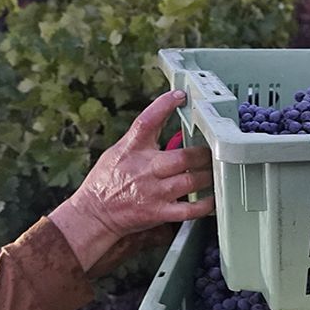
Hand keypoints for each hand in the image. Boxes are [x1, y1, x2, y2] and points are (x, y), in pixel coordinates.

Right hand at [51, 91, 213, 272]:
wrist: (94, 214)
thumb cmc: (105, 182)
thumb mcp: (117, 151)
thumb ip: (141, 138)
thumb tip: (162, 119)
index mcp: (131, 150)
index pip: (146, 121)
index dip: (163, 105)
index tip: (179, 95)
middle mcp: (144, 169)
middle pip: (183, 156)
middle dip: (203, 153)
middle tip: (212, 150)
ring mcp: (153, 193)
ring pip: (192, 180)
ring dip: (208, 175)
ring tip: (215, 171)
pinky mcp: (159, 213)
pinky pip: (189, 209)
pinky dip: (205, 205)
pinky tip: (212, 199)